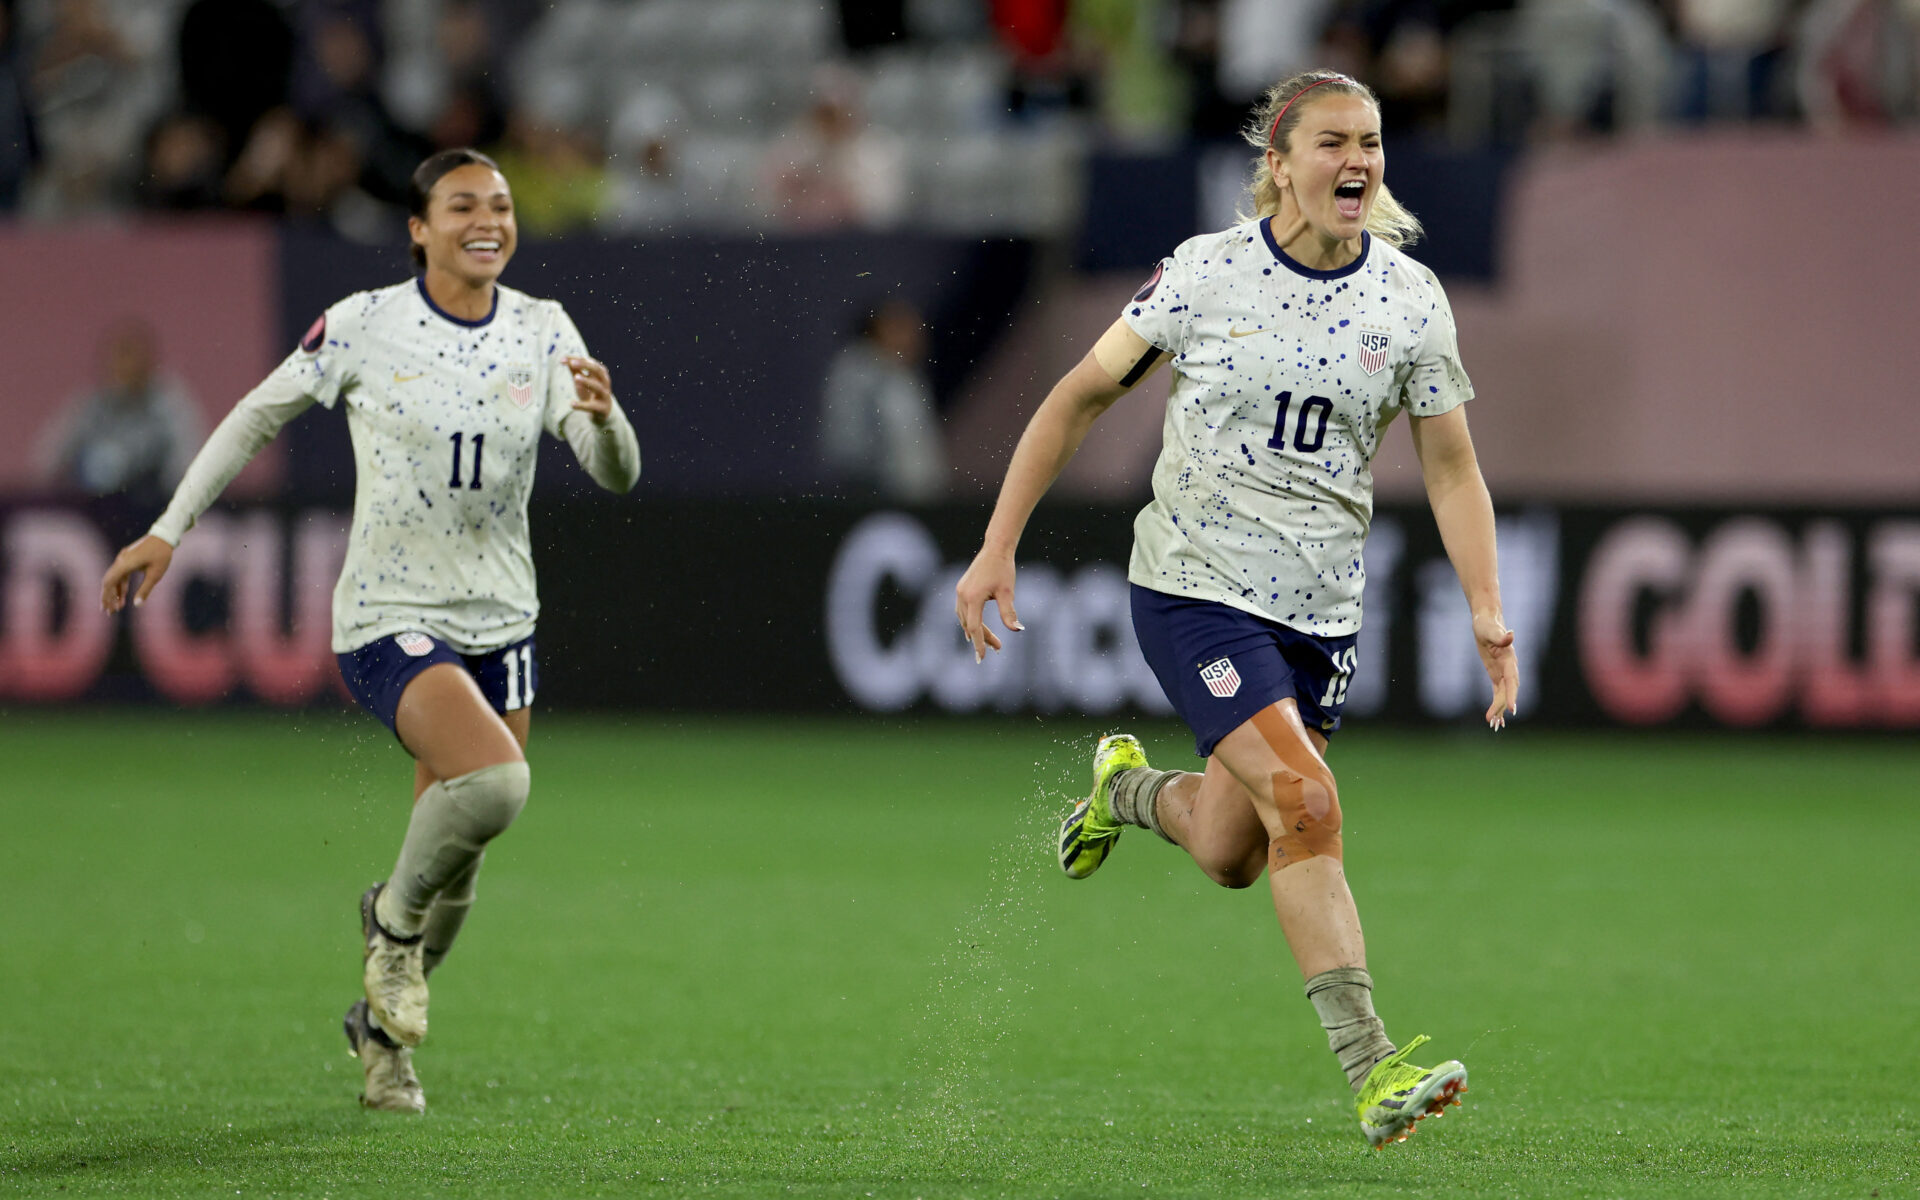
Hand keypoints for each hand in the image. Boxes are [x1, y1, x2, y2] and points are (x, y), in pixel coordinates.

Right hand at [101, 535, 173, 613]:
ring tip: (117, 608)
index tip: (106, 609)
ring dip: (115, 593)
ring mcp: (123, 559)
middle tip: (109, 612)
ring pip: (114, 579)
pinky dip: (121, 586)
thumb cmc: (161, 555)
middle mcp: (120, 561)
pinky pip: (121, 575)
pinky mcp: (127, 559)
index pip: (109, 582)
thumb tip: (137, 605)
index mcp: (125, 564)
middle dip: (108, 597)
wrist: (164, 537)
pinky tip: (122, 597)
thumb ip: (145, 589)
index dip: (106, 596)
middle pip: (108, 581)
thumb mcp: (155, 574)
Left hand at [564, 355, 613, 422]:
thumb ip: (575, 370)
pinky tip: (572, 404)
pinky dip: (582, 405)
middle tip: (572, 363)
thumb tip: (564, 359)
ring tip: (575, 378)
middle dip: (585, 365)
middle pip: (597, 370)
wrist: (602, 412)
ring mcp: (604, 395)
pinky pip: (592, 406)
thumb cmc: (590, 392)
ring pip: (598, 387)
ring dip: (587, 381)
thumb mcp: (582, 380)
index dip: (577, 360)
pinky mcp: (602, 408)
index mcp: (600, 373)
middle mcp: (605, 382)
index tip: (562, 359)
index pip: (589, 362)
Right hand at [953, 547, 1023, 663]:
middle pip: (970, 625)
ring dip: (975, 631)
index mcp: (972, 598)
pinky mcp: (962, 588)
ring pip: (964, 619)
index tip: (982, 658)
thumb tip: (1017, 629)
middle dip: (982, 639)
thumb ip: (1009, 613)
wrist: (995, 549)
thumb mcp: (1008, 592)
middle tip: (997, 649)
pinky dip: (969, 621)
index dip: (979, 644)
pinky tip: (975, 628)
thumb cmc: (1003, 569)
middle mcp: (962, 596)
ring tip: (988, 643)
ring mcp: (960, 591)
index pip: (975, 627)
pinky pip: (962, 611)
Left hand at [1475, 612, 1518, 729]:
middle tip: (1493, 721)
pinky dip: (1497, 705)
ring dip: (1499, 710)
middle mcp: (1509, 668)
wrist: (1487, 620)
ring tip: (1493, 725)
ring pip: (1503, 695)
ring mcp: (1503, 672)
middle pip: (1508, 691)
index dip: (1512, 694)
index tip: (1512, 708)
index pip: (1512, 680)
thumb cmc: (1487, 624)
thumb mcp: (1490, 629)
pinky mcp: (1496, 674)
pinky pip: (1498, 692)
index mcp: (1509, 659)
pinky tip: (1494, 717)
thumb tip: (1510, 635)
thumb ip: (1500, 635)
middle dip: (1502, 707)